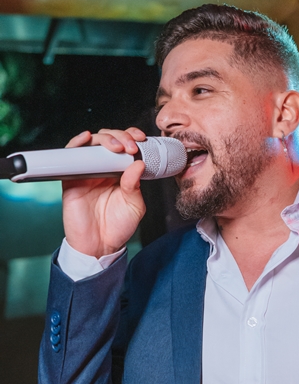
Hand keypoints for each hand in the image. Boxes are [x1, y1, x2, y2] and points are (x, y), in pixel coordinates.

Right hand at [62, 127, 146, 257]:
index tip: (142, 139)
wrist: (99, 246)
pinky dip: (77, 143)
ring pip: (91, 144)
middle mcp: (103, 169)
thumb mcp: (134, 206)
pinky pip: (70, 156)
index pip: (125, 146)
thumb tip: (138, 163)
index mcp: (121, 172)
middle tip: (130, 146)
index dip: (132, 137)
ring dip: (104, 138)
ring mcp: (87, 172)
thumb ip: (135, 185)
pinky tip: (86, 139)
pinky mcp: (71, 179)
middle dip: (121, 136)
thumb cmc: (117, 227)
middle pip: (109, 141)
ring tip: (116, 146)